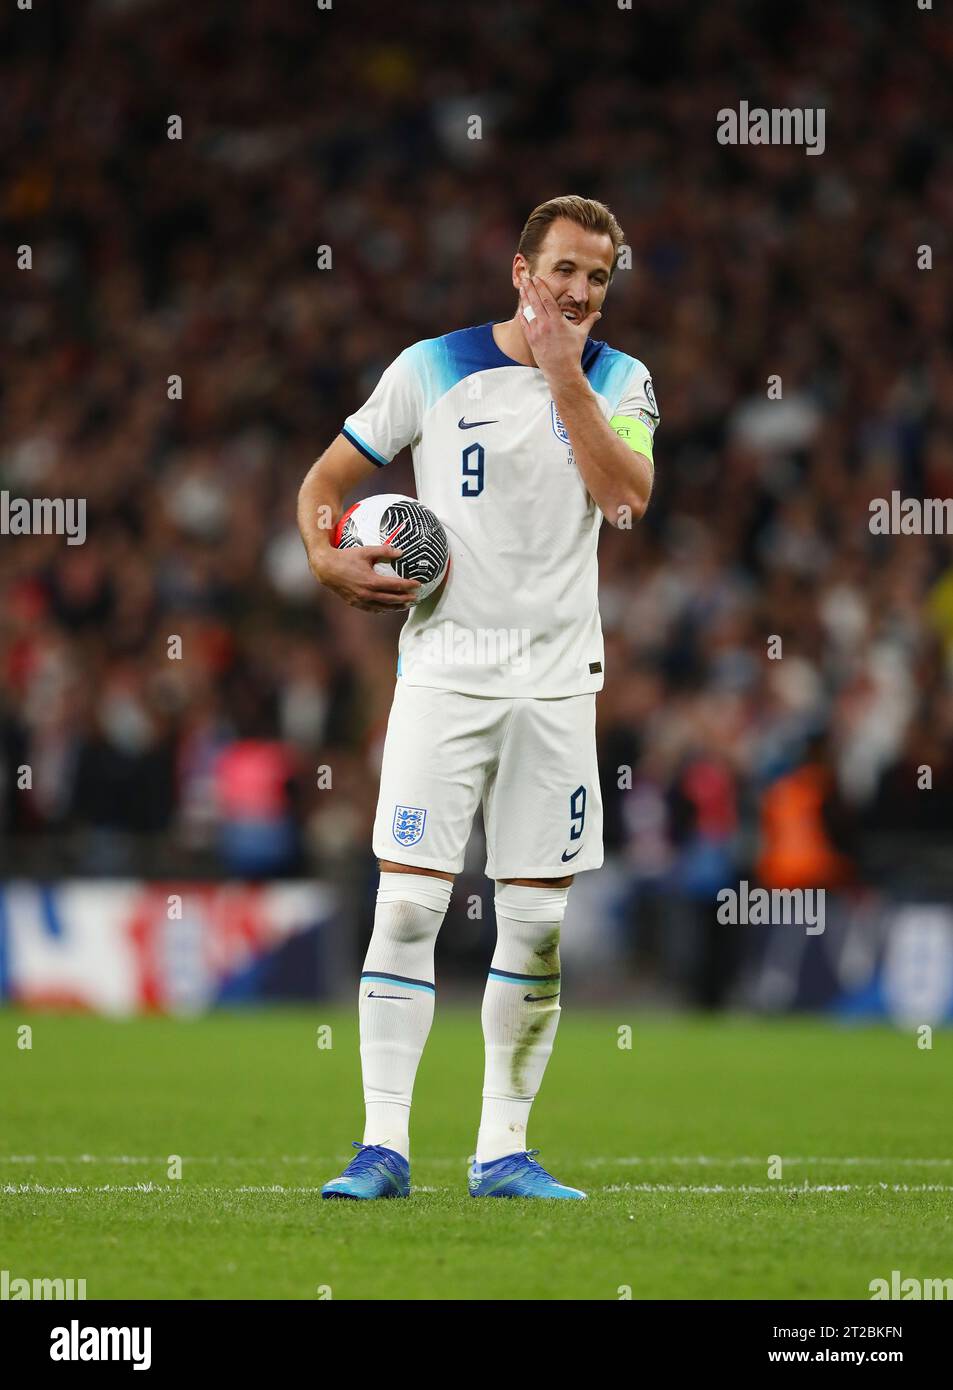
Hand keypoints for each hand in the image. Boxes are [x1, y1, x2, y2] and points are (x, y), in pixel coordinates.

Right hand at [312, 544, 419, 611]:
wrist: (326, 568)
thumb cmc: (346, 557)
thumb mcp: (366, 551)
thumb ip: (384, 551)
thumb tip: (401, 552)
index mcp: (372, 581)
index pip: (396, 585)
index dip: (408, 586)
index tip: (418, 585)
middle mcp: (367, 593)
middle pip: (392, 599)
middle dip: (405, 599)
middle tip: (416, 598)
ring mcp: (361, 600)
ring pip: (383, 607)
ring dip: (395, 606)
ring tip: (405, 605)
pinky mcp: (355, 603)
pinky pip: (372, 609)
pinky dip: (382, 608)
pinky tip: (388, 607)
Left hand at [518, 271, 600, 386]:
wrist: (561, 371)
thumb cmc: (573, 352)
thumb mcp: (581, 334)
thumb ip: (589, 321)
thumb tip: (599, 313)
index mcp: (557, 320)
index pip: (547, 299)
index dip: (541, 287)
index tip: (537, 279)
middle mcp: (545, 324)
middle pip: (535, 302)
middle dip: (530, 289)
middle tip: (525, 278)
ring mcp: (536, 332)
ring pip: (528, 311)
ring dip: (524, 299)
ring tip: (521, 289)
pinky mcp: (531, 340)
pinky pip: (524, 324)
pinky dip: (522, 314)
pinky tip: (521, 307)